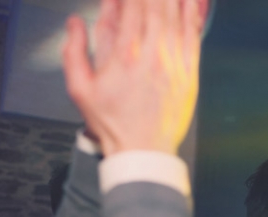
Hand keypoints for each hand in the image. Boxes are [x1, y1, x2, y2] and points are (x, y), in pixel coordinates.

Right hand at [63, 0, 201, 155]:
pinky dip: (192, 16)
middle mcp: (152, 57)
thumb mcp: (79, 88)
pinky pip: (193, 38)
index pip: (131, 9)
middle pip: (155, 9)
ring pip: (176, 19)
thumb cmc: (112, 122)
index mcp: (124, 57)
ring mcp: (173, 66)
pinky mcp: (189, 76)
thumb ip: (74, 51)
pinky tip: (190, 2)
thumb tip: (75, 22)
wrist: (143, 151)